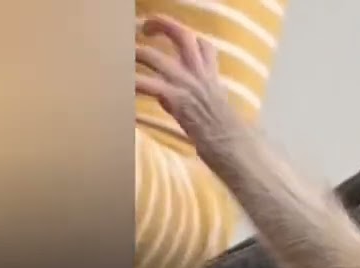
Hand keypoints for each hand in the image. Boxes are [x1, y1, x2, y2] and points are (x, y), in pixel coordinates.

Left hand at [135, 15, 238, 148]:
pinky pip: (145, 84)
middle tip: (145, 31)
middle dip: (160, 26)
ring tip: (122, 59)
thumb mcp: (225, 111)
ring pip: (153, 56)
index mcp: (213, 78)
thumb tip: (212, 103)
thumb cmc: (234, 137)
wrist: (237, 148)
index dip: (187, 37)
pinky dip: (131, 84)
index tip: (172, 39)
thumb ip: (213, 101)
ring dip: (134, 55)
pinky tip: (122, 90)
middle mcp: (200, 76)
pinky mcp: (175, 100)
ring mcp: (187, 85)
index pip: (204, 45)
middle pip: (181, 35)